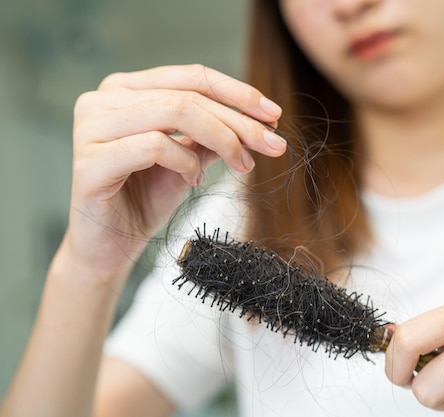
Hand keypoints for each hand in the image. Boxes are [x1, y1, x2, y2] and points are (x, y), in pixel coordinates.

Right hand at [63, 64, 286, 281]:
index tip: (274, 115)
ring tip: (242, 165)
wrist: (110, 247)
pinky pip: (154, 146)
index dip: (237, 92)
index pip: (192, 77)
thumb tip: (261, 121)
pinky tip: (194, 180)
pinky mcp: (89, 161)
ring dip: (222, 139)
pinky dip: (185, 162)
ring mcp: (91, 126)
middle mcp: (103, 99)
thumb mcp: (189, 159)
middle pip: (188, 96)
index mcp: (126, 89)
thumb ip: (213, 136)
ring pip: (174, 112)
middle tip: (274, 144)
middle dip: (239, 122)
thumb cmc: (146, 198)